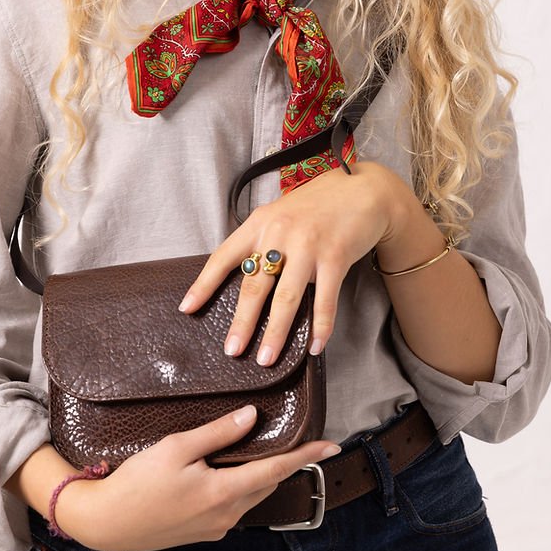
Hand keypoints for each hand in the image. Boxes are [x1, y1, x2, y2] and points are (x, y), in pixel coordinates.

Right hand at [55, 405, 341, 550]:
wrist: (107, 523)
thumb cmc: (137, 482)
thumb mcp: (176, 448)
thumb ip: (217, 433)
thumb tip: (252, 417)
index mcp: (224, 493)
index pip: (276, 469)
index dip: (306, 456)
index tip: (332, 446)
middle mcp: (226, 515)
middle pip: (267, 484)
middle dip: (287, 464)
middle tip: (307, 444)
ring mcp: (214, 527)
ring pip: (251, 496)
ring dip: (265, 476)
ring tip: (275, 453)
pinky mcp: (201, 532)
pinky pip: (234, 506)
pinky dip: (243, 487)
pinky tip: (236, 473)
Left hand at [178, 160, 412, 367]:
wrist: (363, 191)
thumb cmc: (319, 206)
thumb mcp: (281, 214)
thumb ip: (263, 240)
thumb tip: (246, 277)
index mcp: (260, 223)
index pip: (224, 256)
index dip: (203, 284)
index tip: (187, 308)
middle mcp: (280, 233)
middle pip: (254, 286)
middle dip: (241, 323)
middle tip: (231, 350)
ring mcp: (308, 246)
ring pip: (286, 299)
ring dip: (276, 333)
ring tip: (266, 358)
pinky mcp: (335, 257)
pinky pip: (325, 300)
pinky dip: (320, 327)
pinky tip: (316, 346)